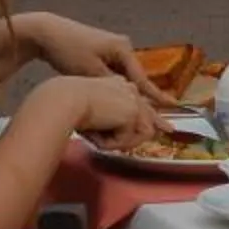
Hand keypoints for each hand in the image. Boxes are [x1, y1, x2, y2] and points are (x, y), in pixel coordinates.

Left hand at [22, 14, 181, 107]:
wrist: (46, 33)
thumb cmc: (68, 51)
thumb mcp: (90, 71)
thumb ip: (111, 85)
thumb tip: (129, 98)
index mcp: (123, 49)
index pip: (142, 79)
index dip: (156, 97)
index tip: (173, 108)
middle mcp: (123, 48)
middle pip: (138, 80)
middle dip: (150, 101)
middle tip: (165, 120)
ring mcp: (113, 51)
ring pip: (127, 80)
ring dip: (135, 97)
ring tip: (150, 115)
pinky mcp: (102, 55)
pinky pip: (117, 76)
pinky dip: (121, 90)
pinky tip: (127, 102)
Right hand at [41, 74, 156, 144]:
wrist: (64, 100)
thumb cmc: (67, 106)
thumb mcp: (93, 113)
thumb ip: (110, 121)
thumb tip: (124, 141)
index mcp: (119, 84)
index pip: (140, 104)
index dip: (151, 118)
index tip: (165, 128)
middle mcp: (129, 88)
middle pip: (148, 120)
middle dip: (143, 135)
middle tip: (157, 136)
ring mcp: (133, 99)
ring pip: (139, 135)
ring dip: (117, 142)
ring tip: (99, 139)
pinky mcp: (133, 112)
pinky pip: (126, 141)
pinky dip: (111, 144)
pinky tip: (98, 134)